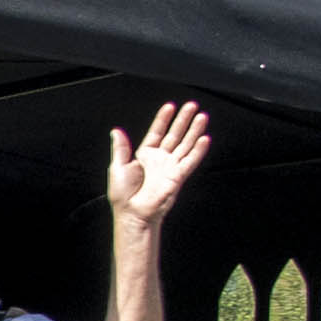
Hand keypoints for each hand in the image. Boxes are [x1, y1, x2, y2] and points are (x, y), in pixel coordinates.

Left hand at [108, 102, 210, 229]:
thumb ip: (120, 148)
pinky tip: (204, 139)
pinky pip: (190, 161)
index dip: (163, 119)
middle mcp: (159, 159)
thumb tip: (116, 131)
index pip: (156, 132)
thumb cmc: (123, 196)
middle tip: (192, 106)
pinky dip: (198, 150)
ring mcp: (170, 167)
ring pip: (185, 145)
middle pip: (174, 135)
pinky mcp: (178, 177)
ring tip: (202, 117)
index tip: (170, 106)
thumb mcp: (117, 167)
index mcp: (144, 156)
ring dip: (194, 131)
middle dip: (183, 120)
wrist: (133, 214)